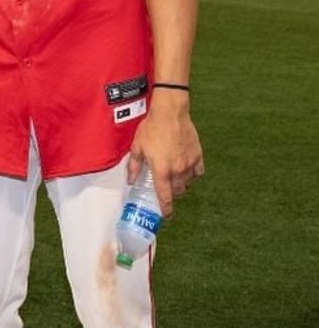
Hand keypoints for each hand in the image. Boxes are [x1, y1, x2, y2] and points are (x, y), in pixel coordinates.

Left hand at [128, 92, 203, 217]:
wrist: (170, 112)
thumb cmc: (152, 128)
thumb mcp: (137, 146)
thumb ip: (134, 166)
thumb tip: (130, 180)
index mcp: (162, 171)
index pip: (165, 197)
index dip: (166, 209)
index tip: (166, 215)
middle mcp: (177, 171)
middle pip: (178, 191)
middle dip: (172, 193)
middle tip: (167, 187)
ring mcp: (189, 163)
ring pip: (188, 183)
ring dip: (182, 183)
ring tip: (175, 175)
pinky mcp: (198, 155)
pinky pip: (198, 171)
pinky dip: (193, 173)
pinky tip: (187, 168)